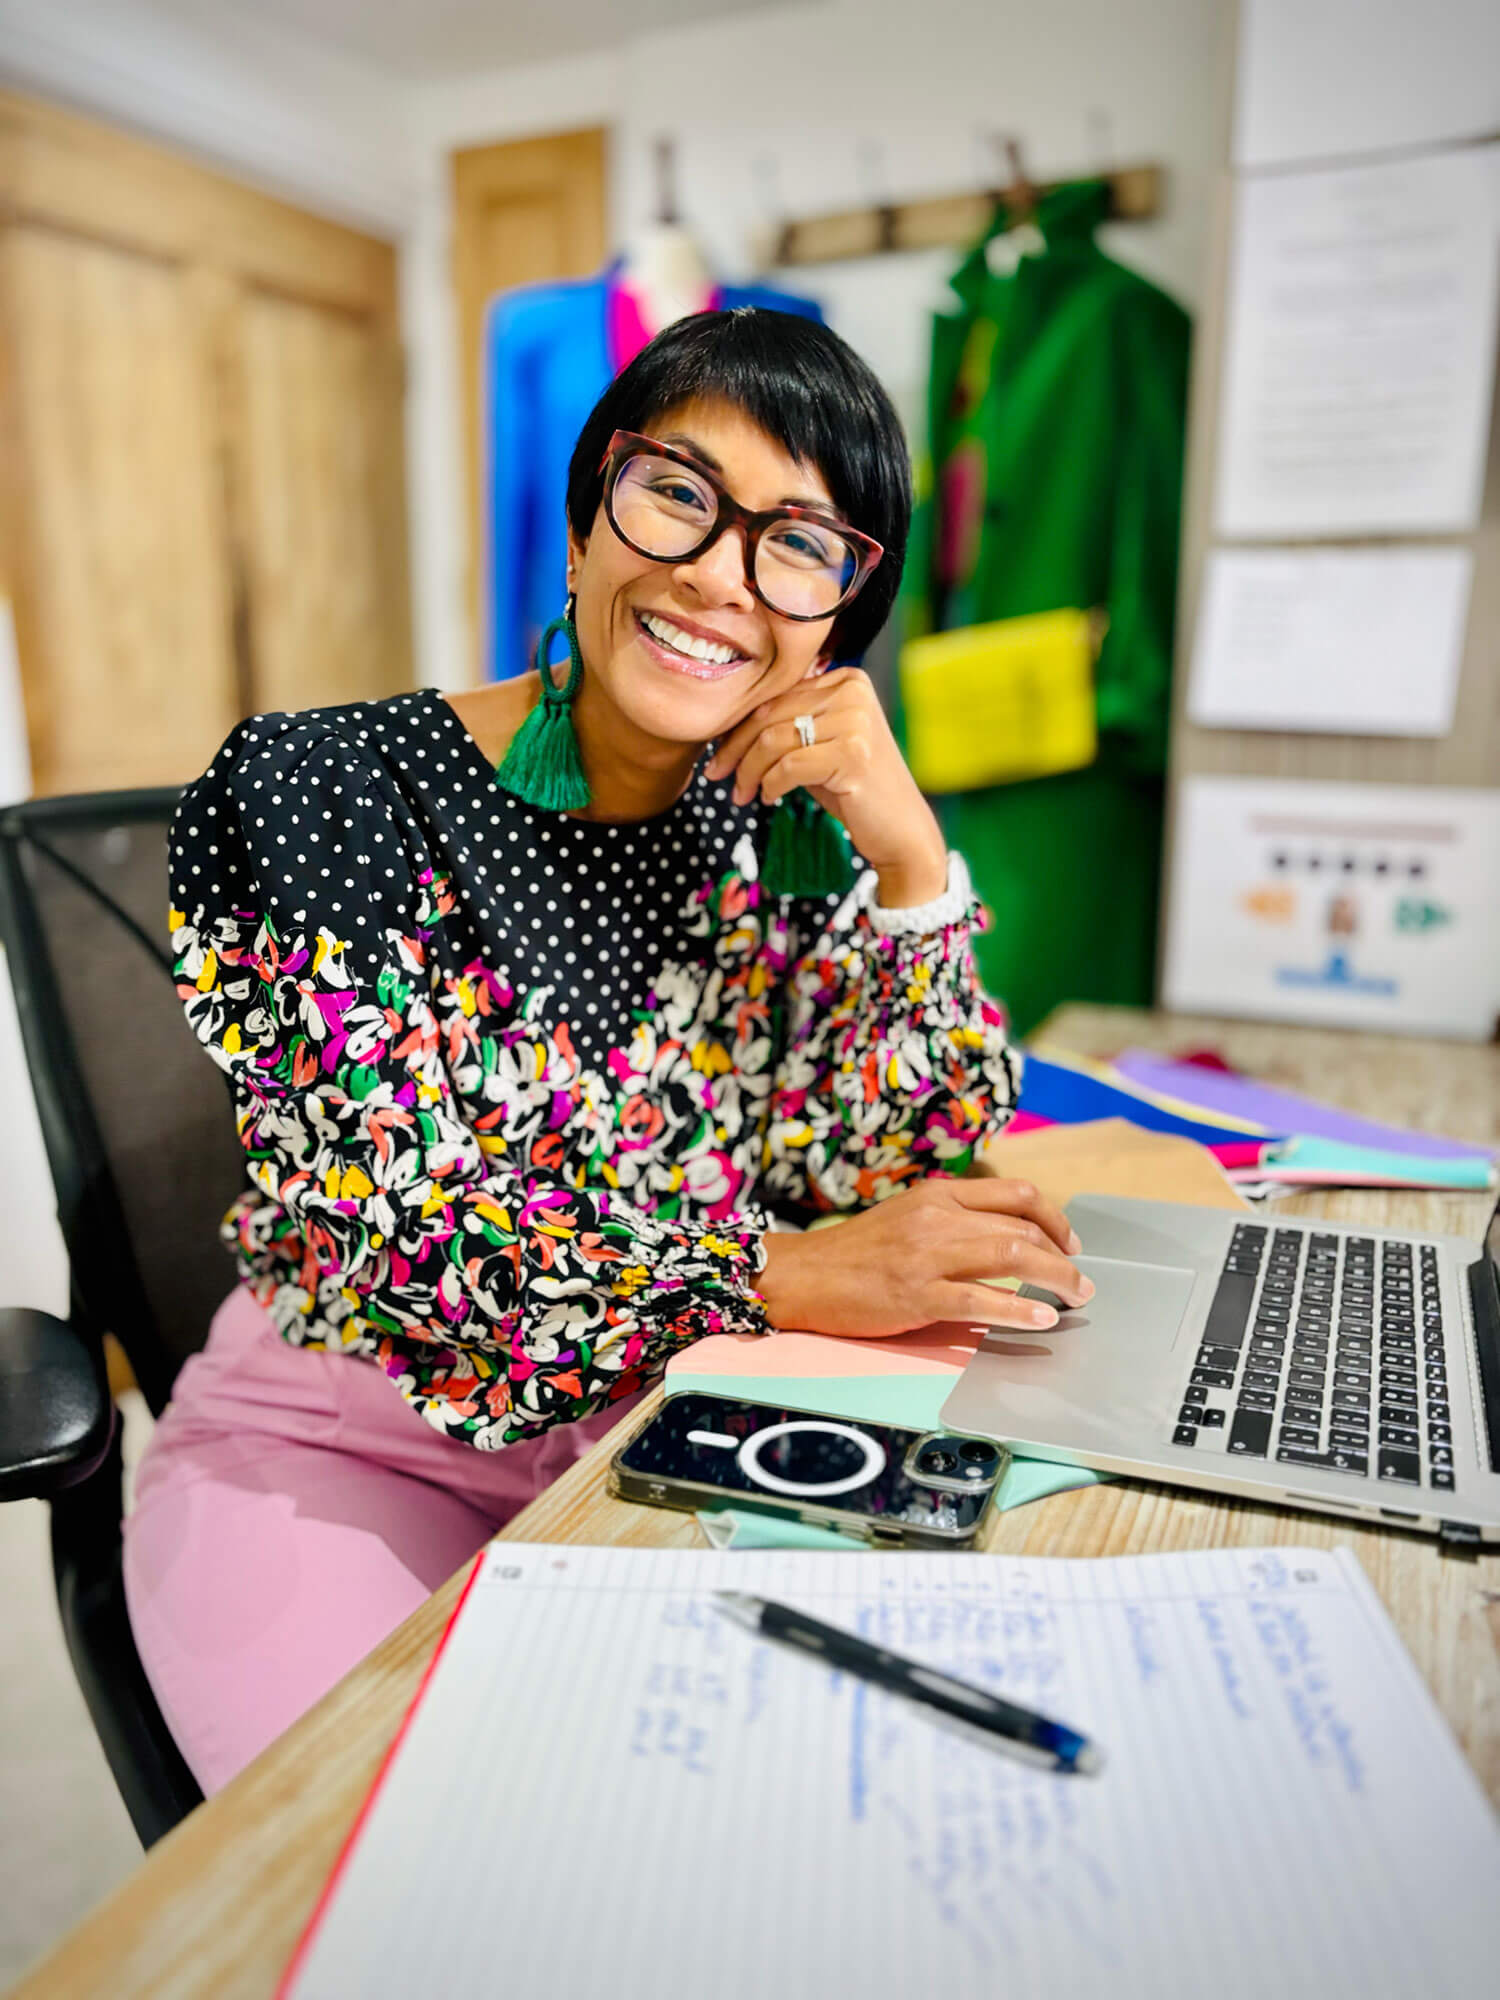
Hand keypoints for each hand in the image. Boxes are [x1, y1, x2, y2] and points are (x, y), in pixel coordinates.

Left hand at [705, 668, 947, 907]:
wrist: (900, 828)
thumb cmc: (853, 787)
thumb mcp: (819, 744)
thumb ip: (787, 723)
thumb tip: (726, 725)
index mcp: (846, 679)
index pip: (776, 695)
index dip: (739, 725)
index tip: (719, 753)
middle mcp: (853, 692)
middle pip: (770, 714)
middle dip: (735, 749)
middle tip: (717, 775)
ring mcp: (856, 723)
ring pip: (773, 741)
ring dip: (749, 772)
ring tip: (742, 794)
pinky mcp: (853, 756)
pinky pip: (789, 767)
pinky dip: (770, 785)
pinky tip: (768, 798)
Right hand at [755, 1178, 1092, 1337]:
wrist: (803, 1276)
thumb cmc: (855, 1253)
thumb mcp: (907, 1216)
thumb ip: (952, 1219)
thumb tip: (1006, 1236)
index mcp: (938, 1193)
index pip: (1017, 1194)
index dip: (1055, 1219)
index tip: (1070, 1244)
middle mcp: (938, 1216)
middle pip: (1023, 1226)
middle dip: (1064, 1257)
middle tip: (1082, 1282)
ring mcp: (928, 1254)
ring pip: (1012, 1256)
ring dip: (1056, 1279)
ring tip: (1075, 1299)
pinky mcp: (917, 1294)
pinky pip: (981, 1299)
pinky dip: (1020, 1309)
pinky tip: (1042, 1319)